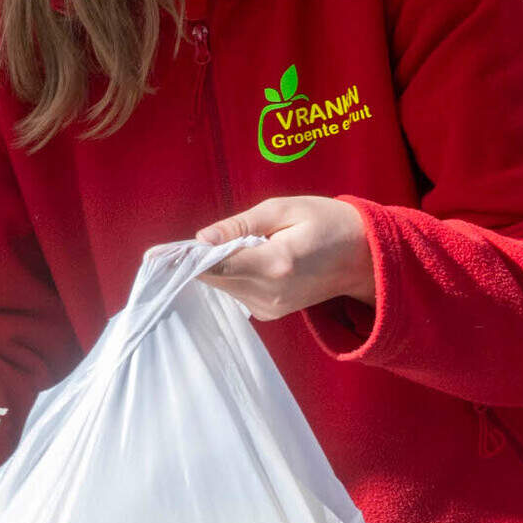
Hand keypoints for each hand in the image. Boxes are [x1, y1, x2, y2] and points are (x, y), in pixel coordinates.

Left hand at [194, 197, 374, 319]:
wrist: (364, 257)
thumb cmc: (328, 223)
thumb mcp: (285, 209)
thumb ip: (241, 224)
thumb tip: (202, 238)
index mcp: (276, 264)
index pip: (218, 267)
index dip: (188, 259)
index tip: (158, 255)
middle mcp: (270, 294)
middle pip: (216, 279)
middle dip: (200, 260)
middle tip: (187, 243)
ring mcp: (270, 309)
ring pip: (223, 287)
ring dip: (218, 266)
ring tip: (232, 244)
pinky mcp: (270, 313)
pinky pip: (236, 292)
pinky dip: (232, 275)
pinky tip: (248, 259)